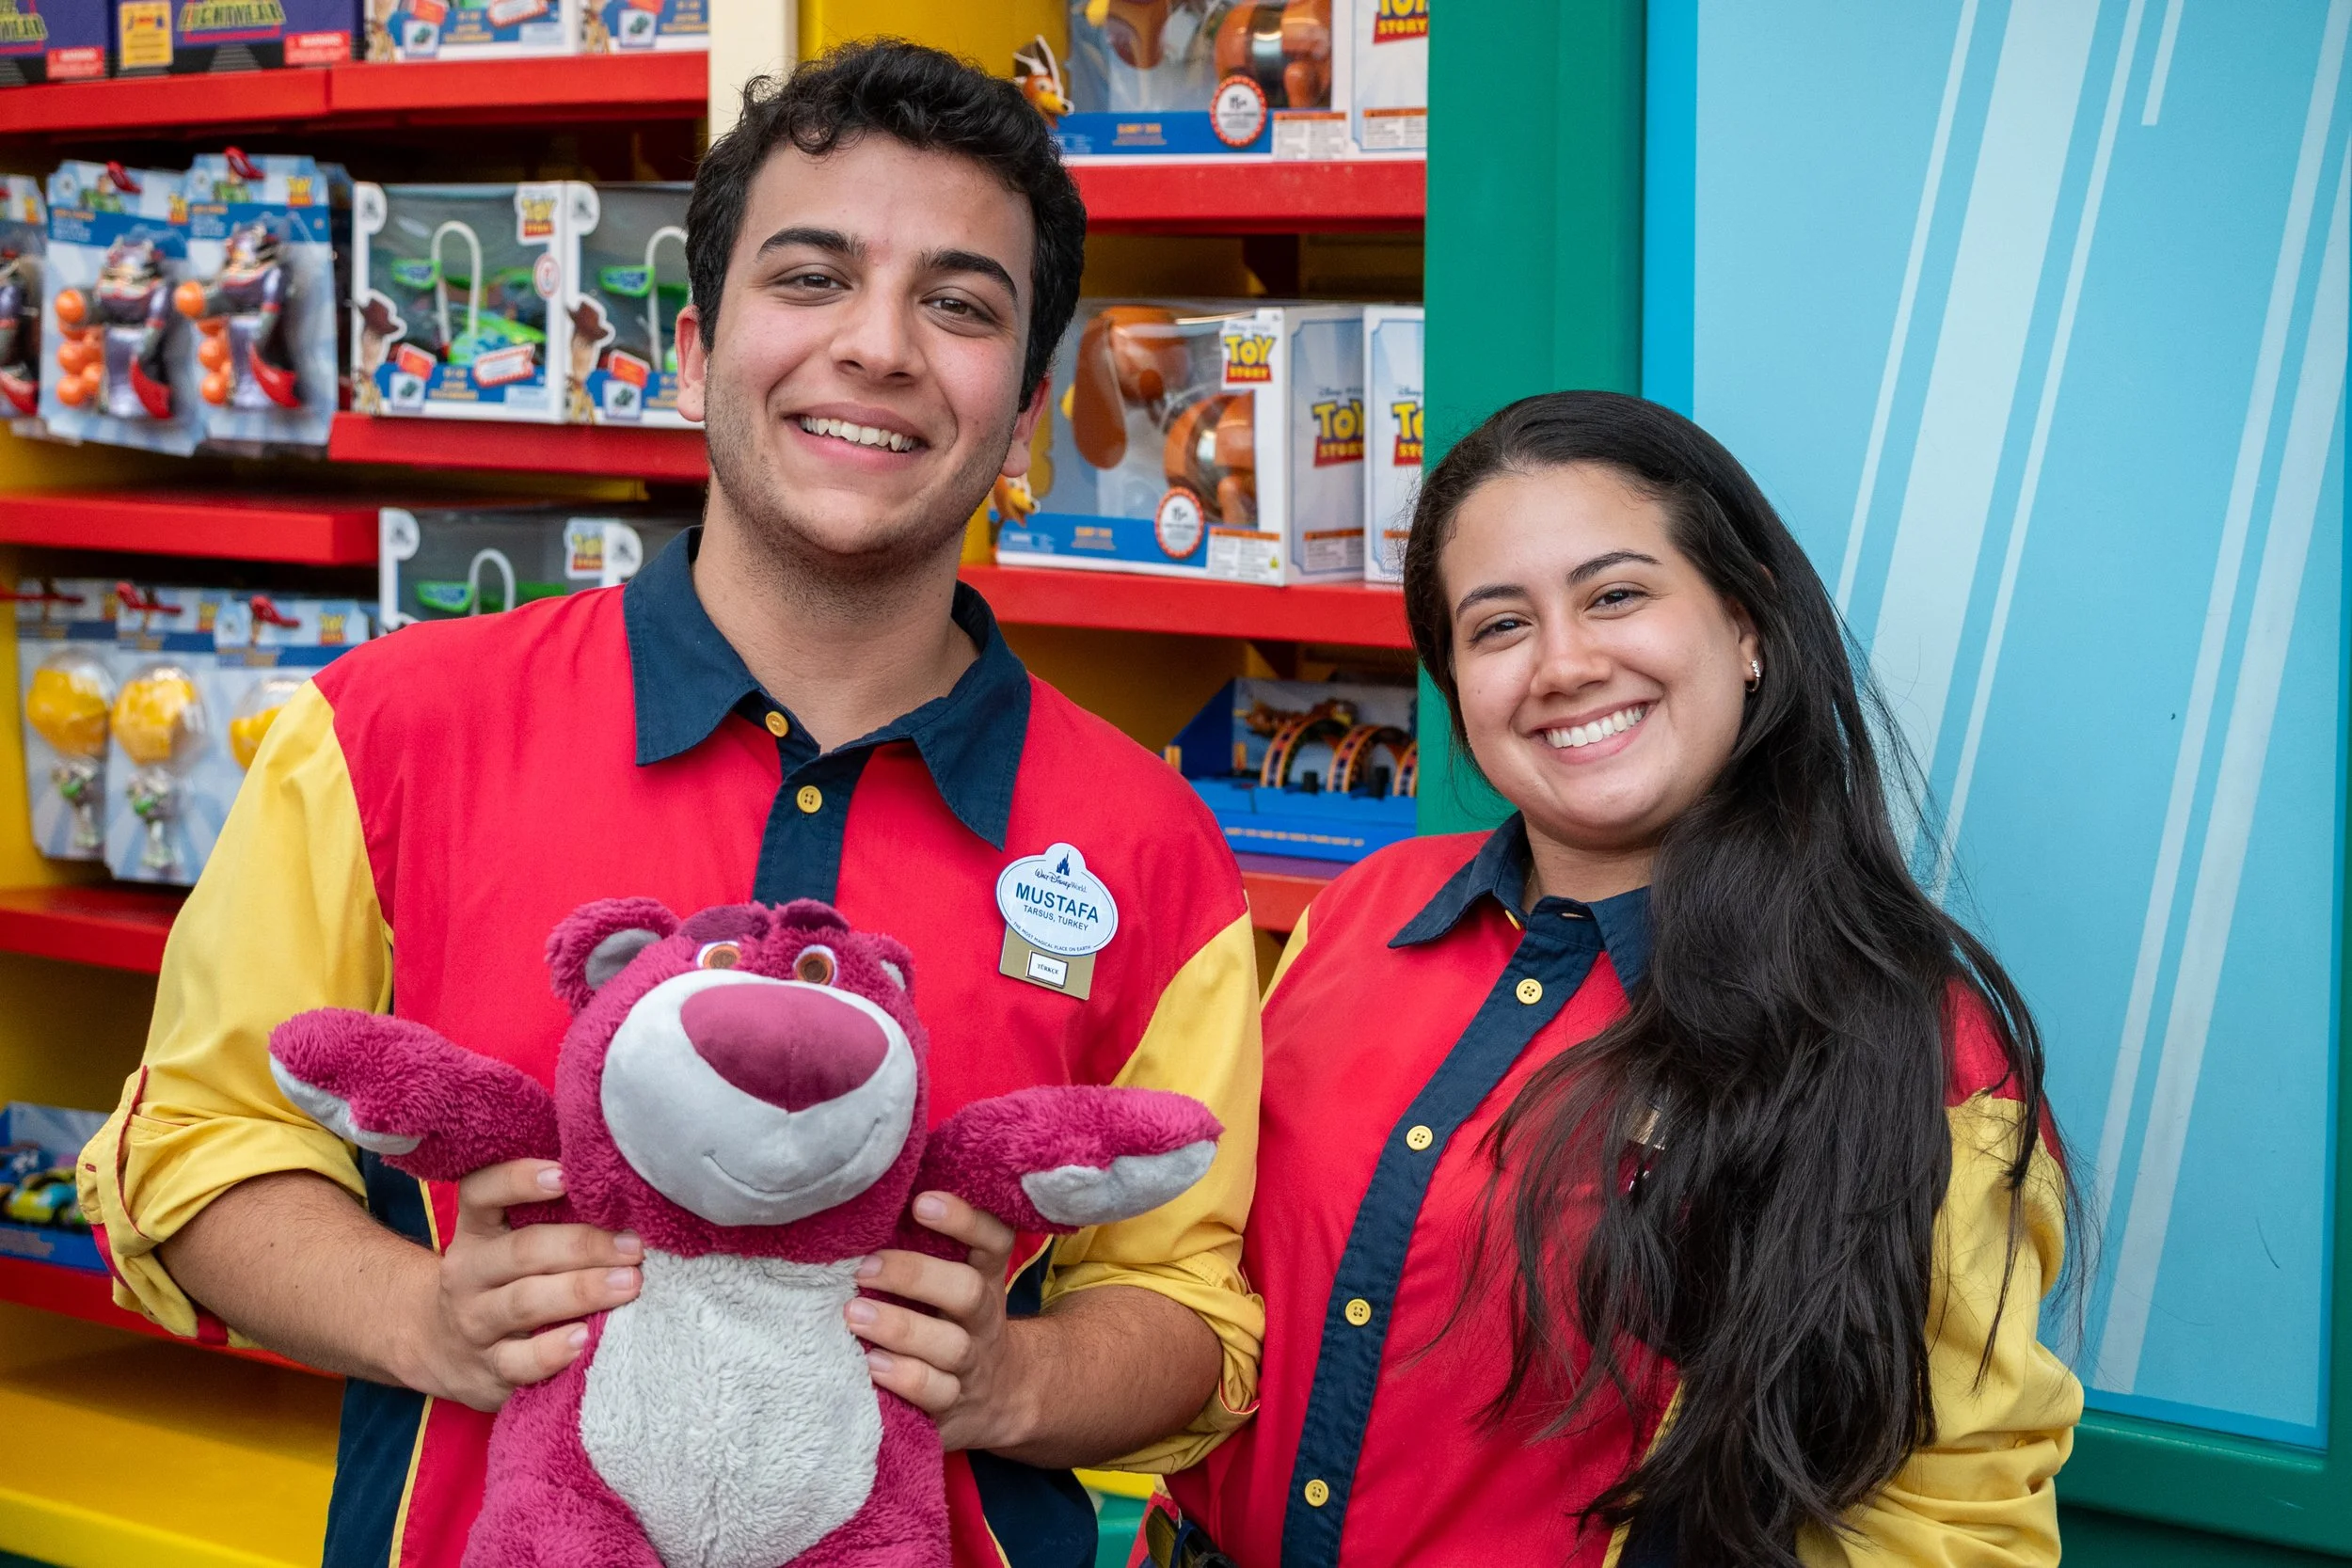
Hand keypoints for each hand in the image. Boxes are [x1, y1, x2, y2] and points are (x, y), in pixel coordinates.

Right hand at [391, 1158, 641, 1412]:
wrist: (437, 1348)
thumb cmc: (498, 1281)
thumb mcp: (504, 1243)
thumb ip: (549, 1218)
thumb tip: (626, 1191)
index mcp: (476, 1231)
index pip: (481, 1193)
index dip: (518, 1179)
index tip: (565, 1174)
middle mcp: (468, 1273)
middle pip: (523, 1251)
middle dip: (583, 1245)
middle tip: (633, 1247)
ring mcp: (476, 1323)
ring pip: (524, 1303)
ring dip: (582, 1291)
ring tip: (628, 1284)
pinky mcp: (489, 1370)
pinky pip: (520, 1362)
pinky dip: (553, 1351)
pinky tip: (585, 1339)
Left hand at [846, 1191, 1035, 1451]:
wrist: (1000, 1398)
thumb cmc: (952, 1322)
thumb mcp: (954, 1282)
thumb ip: (925, 1249)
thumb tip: (862, 1199)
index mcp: (985, 1278)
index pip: (992, 1241)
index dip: (964, 1219)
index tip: (921, 1202)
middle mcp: (983, 1320)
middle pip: (968, 1293)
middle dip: (917, 1276)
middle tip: (865, 1267)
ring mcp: (971, 1366)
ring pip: (950, 1346)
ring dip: (901, 1329)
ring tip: (855, 1316)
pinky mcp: (953, 1408)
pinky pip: (935, 1396)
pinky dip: (904, 1381)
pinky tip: (870, 1369)